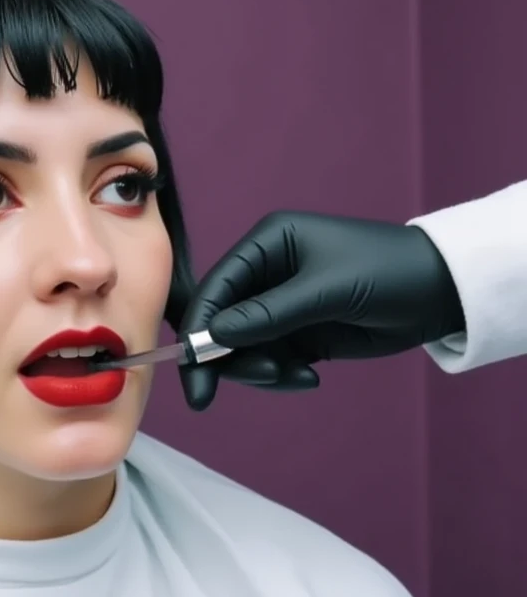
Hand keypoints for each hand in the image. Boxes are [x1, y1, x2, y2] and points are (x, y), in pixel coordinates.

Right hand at [178, 211, 465, 410]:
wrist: (443, 294)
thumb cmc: (387, 272)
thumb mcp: (326, 290)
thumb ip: (269, 314)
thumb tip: (214, 335)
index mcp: (267, 244)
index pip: (217, 287)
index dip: (199, 326)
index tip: (192, 368)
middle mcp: (266, 273)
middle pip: (222, 322)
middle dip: (228, 357)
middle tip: (228, 390)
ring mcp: (281, 306)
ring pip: (244, 348)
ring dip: (258, 370)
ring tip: (295, 377)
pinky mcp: (298, 334)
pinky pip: (270, 361)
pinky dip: (281, 376)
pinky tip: (310, 377)